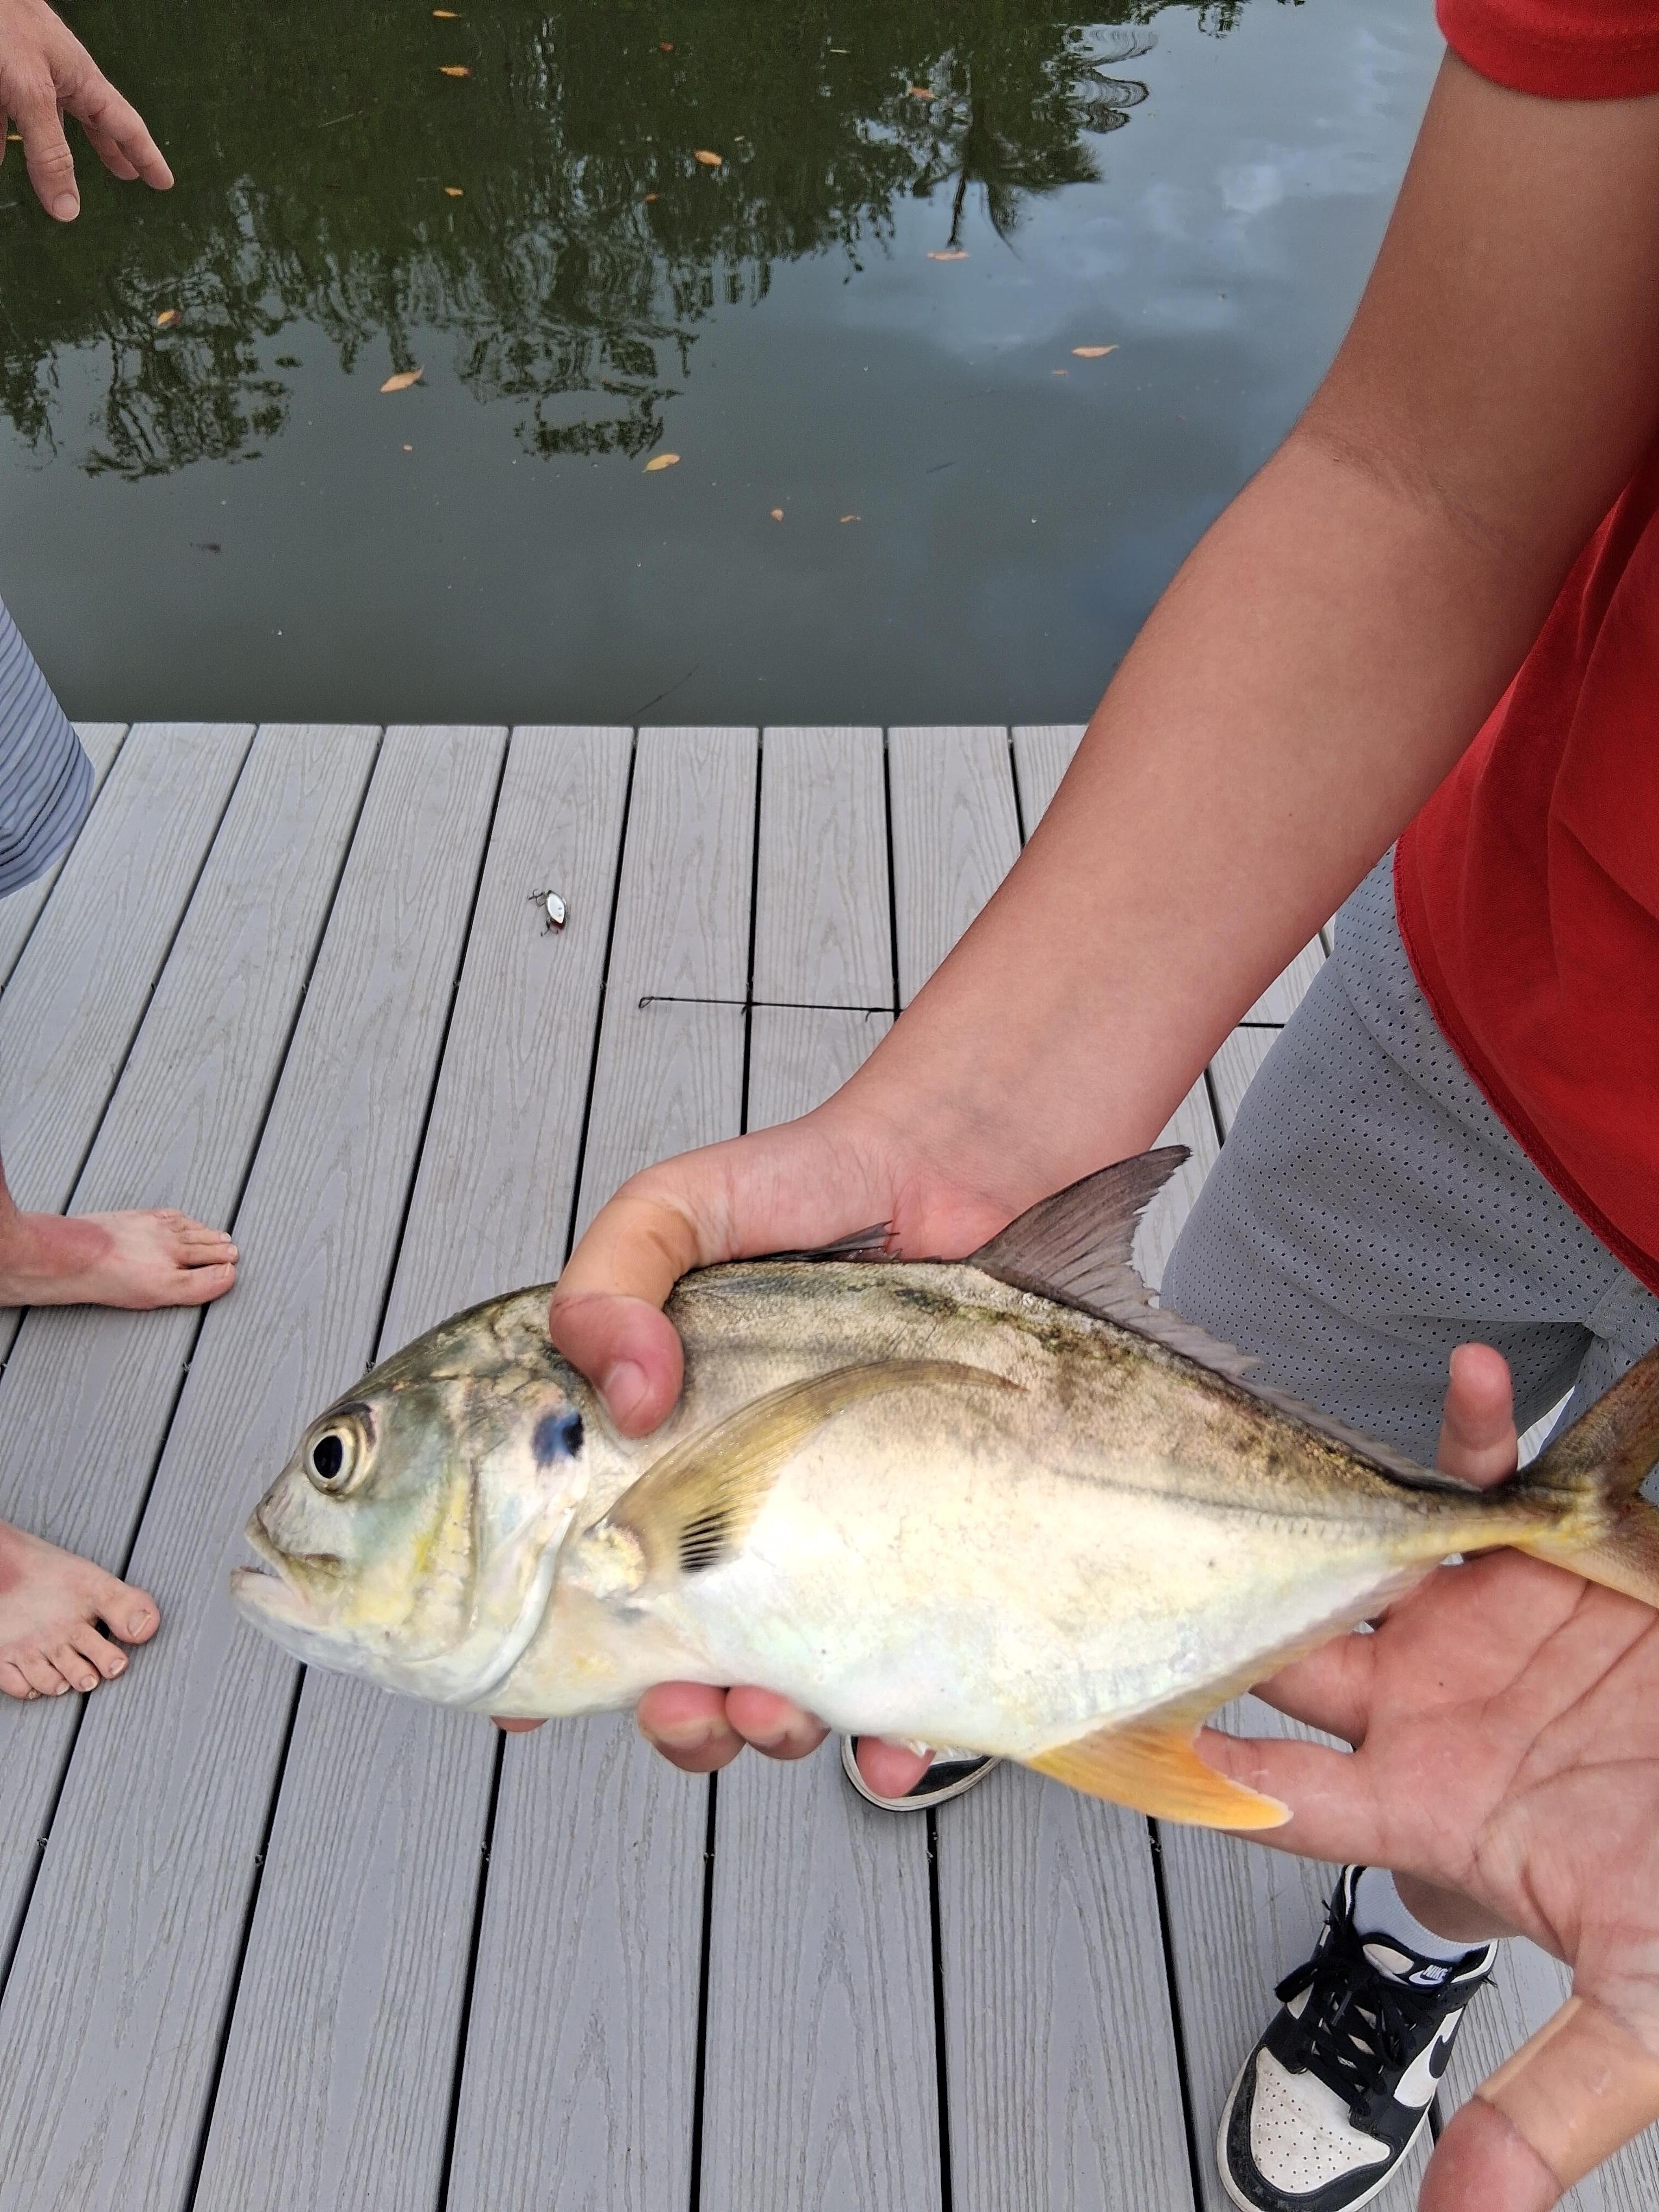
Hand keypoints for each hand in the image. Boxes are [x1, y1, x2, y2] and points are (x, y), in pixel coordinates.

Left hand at [0, 0, 171, 221]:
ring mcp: (28, 70)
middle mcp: (59, 76)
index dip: (146, 156)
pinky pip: (5, 112)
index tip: (164, 182)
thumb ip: (49, 152)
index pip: (126, 126)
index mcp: (82, 80)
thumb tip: (68, 211)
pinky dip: (4, 137)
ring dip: (47, 151)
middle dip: (107, 149)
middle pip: (91, 121)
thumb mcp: (31, 95)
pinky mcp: (0, 69)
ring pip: (42, 118)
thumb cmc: (4, 26)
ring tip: (52, 177)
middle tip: (125, 173)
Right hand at [502, 1091, 1027, 1789]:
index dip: (539, 1653)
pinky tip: (893, 1732)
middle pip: (679, 1659)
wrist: (969, 1169)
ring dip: (765, 1729)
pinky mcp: (932, 1548)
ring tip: (776, 1707)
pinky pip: (912, 1673)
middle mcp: (737, 1509)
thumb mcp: (680, 1204)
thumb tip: (623, 1385)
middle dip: (673, 1713)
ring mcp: (837, 1536)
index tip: (526, 1700)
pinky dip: (895, 1732)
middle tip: (679, 1699)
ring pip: (785, 1686)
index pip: (573, 1573)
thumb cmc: (817, 1184)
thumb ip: (615, 1275)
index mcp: (653, 1450)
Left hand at [1209, 1345, 1658, 2209]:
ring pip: (1361, 1544)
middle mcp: (1432, 1706)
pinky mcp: (1553, 1562)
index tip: (1098, 1715)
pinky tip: (1470, 1386)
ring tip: (1262, 1452)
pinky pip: (1493, 1477)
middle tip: (1138, 1540)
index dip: (1183, 1752)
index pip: (1266, 1783)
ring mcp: (1482, 1626)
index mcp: (1424, 1802)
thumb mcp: (1645, 2002)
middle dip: (1217, 1594)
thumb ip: (1553, 2100)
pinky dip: (1477, 1431)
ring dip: (1320, 1498)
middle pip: (1283, 1638)